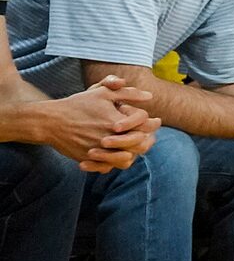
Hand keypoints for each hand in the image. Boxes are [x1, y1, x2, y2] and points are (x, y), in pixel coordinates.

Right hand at [39, 77, 160, 169]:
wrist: (51, 121)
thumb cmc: (78, 104)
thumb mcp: (103, 93)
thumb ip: (128, 93)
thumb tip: (150, 97)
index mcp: (115, 121)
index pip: (145, 126)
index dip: (153, 123)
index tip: (155, 121)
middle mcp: (108, 139)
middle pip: (140, 145)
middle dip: (146, 139)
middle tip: (149, 136)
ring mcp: (98, 151)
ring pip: (126, 160)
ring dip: (132, 153)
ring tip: (134, 147)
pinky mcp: (88, 160)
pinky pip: (108, 167)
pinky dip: (115, 163)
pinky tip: (117, 154)